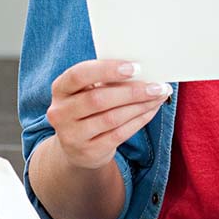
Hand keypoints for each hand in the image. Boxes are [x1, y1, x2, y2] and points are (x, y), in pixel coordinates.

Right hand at [47, 60, 171, 169]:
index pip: (79, 75)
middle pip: (98, 99)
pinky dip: (139, 120)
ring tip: (158, 96)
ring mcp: (73, 135)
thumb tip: (143, 73)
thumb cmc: (87, 109)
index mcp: (60, 89)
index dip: (106, 70)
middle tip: (156, 86)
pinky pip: (119, 134)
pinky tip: (151, 110)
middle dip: (132, 91)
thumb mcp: (86, 91)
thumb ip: (106, 80)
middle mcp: (61, 112)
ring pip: (112, 118)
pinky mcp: (89, 151)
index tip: (135, 67)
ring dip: (140, 106)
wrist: (77, 147)